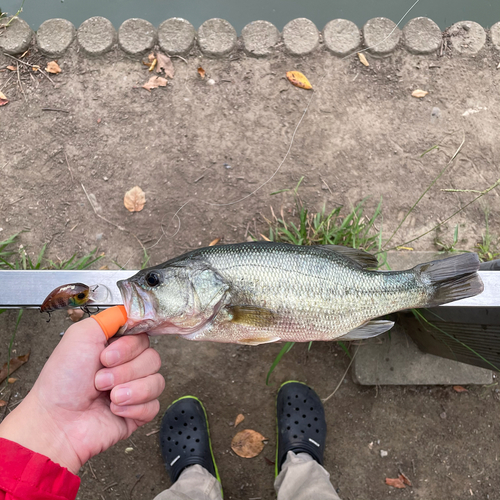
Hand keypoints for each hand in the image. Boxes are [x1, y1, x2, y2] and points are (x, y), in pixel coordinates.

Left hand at [0, 317, 164, 473]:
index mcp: (116, 346)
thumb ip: (111, 317)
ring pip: (157, 380)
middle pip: (153, 357)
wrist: (57, 423)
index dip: (130, 346)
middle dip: (125, 370)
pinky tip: (114, 409)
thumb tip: (134, 311)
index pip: (143, 335)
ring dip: (130, 389)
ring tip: (108, 395)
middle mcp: (127, 366)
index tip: (107, 355)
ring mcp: (134, 389)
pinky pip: (154, 404)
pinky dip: (133, 407)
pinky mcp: (139, 412)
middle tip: (100, 379)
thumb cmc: (61, 382)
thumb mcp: (81, 335)